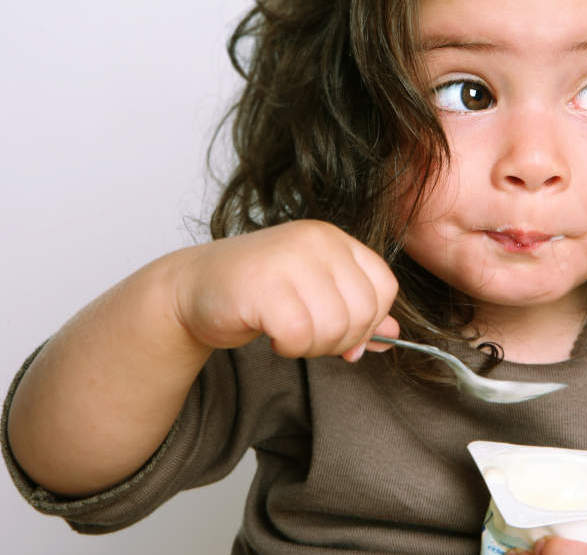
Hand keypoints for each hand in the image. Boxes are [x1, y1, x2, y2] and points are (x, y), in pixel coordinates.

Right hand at [172, 220, 398, 359]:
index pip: (384, 287)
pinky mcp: (264, 286)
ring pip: (335, 327)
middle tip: (307, 336)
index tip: (344, 334)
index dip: (370, 322)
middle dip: (340, 340)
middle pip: (363, 312)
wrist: (193, 287)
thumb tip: (392, 334)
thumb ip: (354, 311)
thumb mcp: (314, 293)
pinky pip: (300, 335)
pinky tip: (272, 335)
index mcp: (335, 239)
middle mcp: (317, 241)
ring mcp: (290, 259)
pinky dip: (288, 347)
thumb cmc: (257, 290)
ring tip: (288, 333)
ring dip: (312, 346)